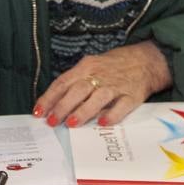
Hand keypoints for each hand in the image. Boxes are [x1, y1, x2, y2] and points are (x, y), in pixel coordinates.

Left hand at [34, 42, 170, 128]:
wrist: (145, 60)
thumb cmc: (112, 66)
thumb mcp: (91, 66)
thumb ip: (75, 82)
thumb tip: (54, 103)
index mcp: (86, 67)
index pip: (63, 82)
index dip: (49, 97)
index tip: (38, 112)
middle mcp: (100, 75)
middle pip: (78, 89)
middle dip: (63, 106)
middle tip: (52, 121)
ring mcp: (116, 85)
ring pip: (98, 97)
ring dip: (83, 110)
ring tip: (71, 124)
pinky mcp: (132, 95)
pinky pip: (122, 106)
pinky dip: (113, 114)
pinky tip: (103, 123)